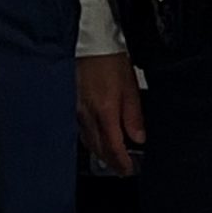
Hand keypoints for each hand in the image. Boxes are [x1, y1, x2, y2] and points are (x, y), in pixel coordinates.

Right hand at [75, 52, 144, 175]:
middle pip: (98, 148)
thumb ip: (133, 115)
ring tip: (111, 158)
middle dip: (110, 161)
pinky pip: (81, 130)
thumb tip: (138, 138)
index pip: (113, 147)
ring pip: (88, 141)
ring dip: (100, 153)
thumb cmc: (110, 60)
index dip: (121, 162)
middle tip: (122, 169)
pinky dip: (91, 140)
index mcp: (104, 112)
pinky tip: (97, 140)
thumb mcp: (130, 87)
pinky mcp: (72, 104)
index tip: (129, 170)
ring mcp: (77, 111)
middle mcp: (87, 115)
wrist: (90, 42)